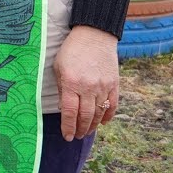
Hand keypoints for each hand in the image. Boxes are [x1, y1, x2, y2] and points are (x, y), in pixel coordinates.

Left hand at [53, 24, 119, 140]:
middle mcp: (88, 87)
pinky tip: (102, 122)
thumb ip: (61, 88)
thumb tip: (64, 109)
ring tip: (86, 131)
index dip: (68, 127)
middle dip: (80, 129)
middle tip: (76, 136)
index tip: (67, 137)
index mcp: (71, 82)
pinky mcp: (114, 84)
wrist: (94, 35)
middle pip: (85, 116)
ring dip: (92, 125)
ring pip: (99, 113)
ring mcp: (103, 86)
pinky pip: (112, 105)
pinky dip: (107, 116)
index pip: (70, 112)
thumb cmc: (71, 50)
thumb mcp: (58, 67)